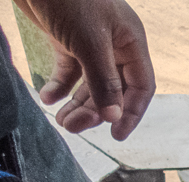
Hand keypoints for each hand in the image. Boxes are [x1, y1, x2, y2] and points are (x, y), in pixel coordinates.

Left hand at [14, 0, 154, 139]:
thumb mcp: (89, 42)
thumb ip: (103, 81)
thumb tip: (114, 117)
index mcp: (130, 42)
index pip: (140, 86)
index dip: (131, 112)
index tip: (116, 134)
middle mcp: (114, 45)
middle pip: (112, 90)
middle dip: (94, 111)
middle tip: (73, 126)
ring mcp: (90, 43)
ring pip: (90, 84)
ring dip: (76, 104)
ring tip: (61, 120)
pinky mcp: (67, 40)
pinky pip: (68, 71)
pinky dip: (59, 86)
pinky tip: (48, 97)